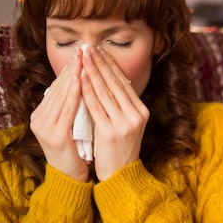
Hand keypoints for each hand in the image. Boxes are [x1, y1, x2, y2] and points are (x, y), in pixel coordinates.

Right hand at [30, 50, 88, 181]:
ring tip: (83, 60)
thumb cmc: (76, 150)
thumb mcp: (72, 124)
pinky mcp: (55, 135)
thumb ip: (72, 106)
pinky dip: (72, 94)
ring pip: (61, 96)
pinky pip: (66, 110)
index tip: (83, 54)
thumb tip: (82, 82)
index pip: (58, 87)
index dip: (71, 70)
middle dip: (73, 68)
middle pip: (58, 88)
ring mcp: (45, 127)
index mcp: (42, 115)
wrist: (71, 177)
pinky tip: (79, 81)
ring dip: (73, 76)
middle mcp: (39, 118)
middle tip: (84, 50)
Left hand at [80, 46, 149, 180]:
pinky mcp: (110, 132)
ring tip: (83, 58)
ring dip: (92, 72)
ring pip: (105, 92)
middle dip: (100, 63)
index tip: (100, 51)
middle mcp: (136, 115)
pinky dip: (87, 91)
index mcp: (141, 111)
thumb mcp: (128, 124)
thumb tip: (112, 81)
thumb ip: (122, 105)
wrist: (121, 175)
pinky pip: (96, 107)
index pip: (124, 83)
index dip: (111, 65)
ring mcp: (124, 123)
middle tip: (89, 48)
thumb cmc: (120, 149)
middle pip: (115, 84)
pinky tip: (81, 79)